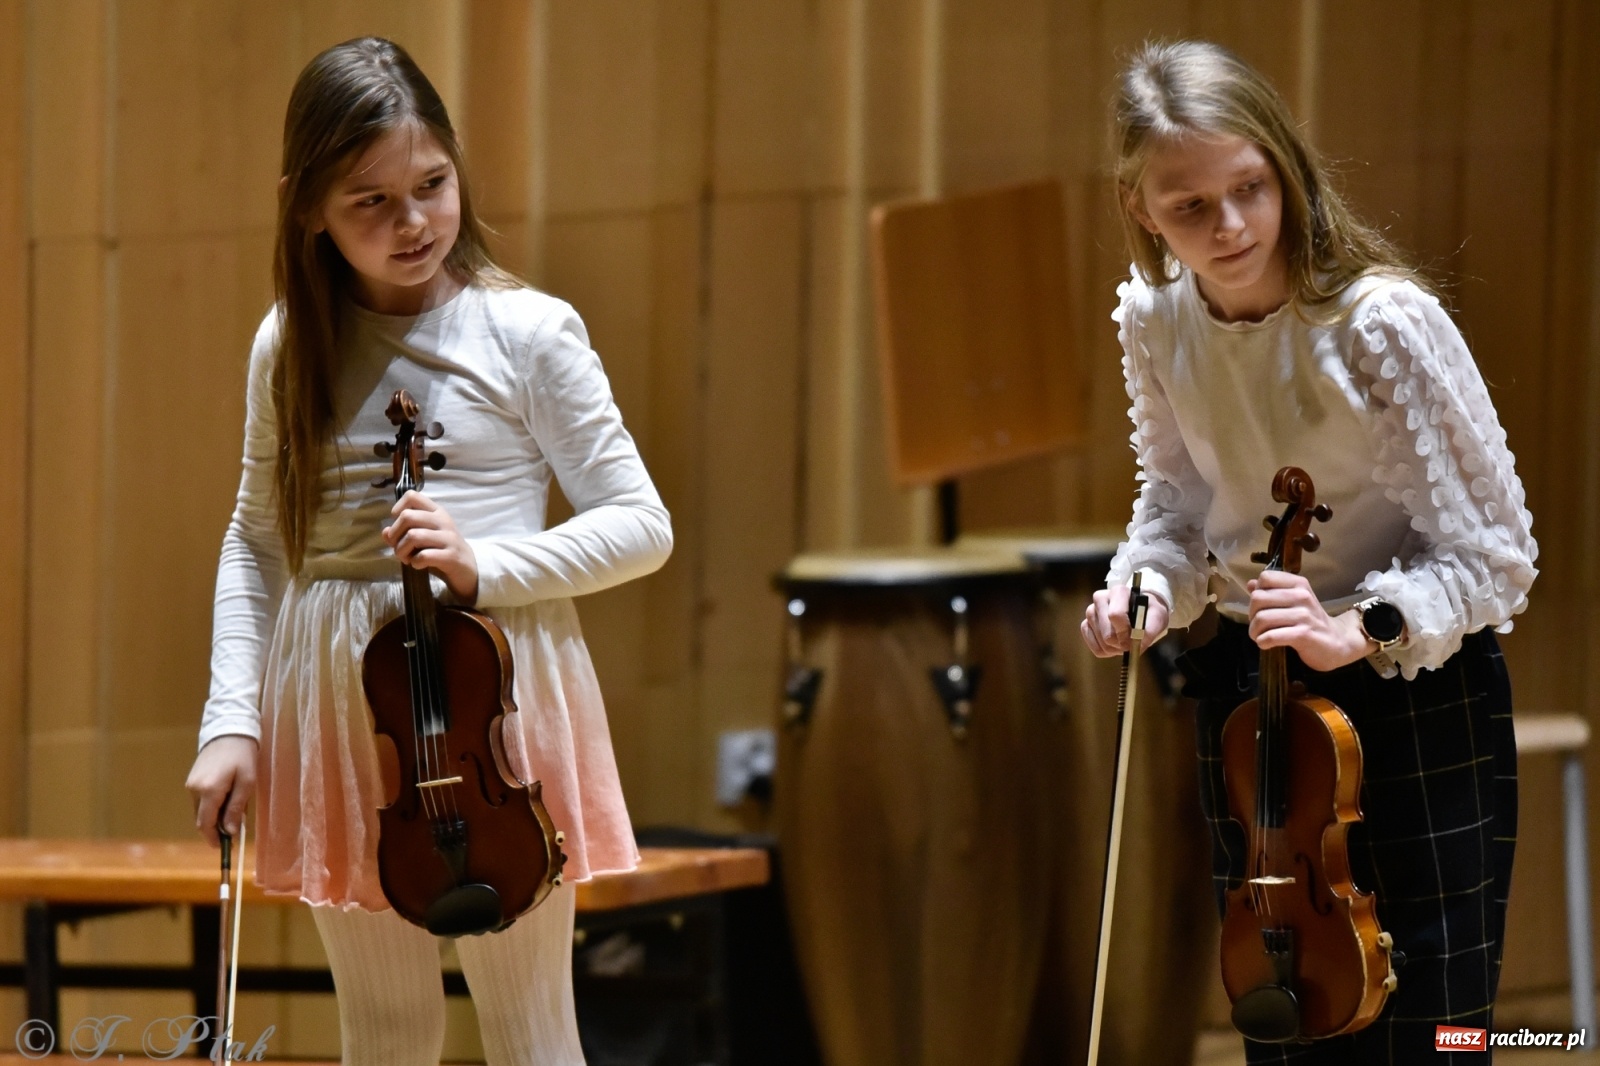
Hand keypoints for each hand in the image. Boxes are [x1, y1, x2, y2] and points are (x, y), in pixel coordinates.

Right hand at [185, 736, 257, 847]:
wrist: (229, 730)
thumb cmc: (243, 756)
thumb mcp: (247, 783)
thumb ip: (236, 808)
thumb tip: (230, 832)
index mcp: (208, 791)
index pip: (206, 824)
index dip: (214, 839)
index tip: (225, 848)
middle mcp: (194, 790)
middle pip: (202, 819)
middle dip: (216, 830)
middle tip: (234, 832)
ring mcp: (191, 784)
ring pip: (201, 811)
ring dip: (215, 817)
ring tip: (235, 812)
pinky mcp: (192, 779)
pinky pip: (200, 800)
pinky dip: (211, 806)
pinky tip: (227, 800)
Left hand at [383, 490, 478, 601]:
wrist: (467, 568)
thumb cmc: (441, 550)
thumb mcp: (423, 538)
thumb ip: (402, 533)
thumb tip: (385, 532)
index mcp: (436, 511)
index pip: (412, 496)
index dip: (398, 508)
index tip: (398, 524)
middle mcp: (443, 521)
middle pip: (407, 516)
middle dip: (395, 534)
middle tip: (398, 547)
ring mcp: (448, 538)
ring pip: (413, 536)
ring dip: (402, 551)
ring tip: (406, 558)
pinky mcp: (451, 555)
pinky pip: (424, 555)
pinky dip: (415, 562)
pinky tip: (418, 565)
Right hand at [1081, 584, 1170, 657]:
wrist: (1139, 612)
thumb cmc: (1148, 612)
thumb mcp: (1157, 617)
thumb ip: (1150, 630)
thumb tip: (1137, 645)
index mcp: (1118, 592)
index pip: (1115, 615)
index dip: (1124, 632)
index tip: (1133, 642)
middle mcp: (1100, 598)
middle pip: (1107, 632)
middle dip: (1120, 644)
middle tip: (1130, 645)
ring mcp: (1090, 612)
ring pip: (1100, 640)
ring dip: (1114, 648)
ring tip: (1124, 642)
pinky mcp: (1085, 625)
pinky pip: (1093, 646)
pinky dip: (1105, 651)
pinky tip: (1113, 646)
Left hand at [1247, 571, 1370, 670]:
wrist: (1338, 642)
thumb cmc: (1310, 621)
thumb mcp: (1294, 602)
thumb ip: (1272, 592)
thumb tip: (1250, 584)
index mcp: (1298, 584)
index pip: (1265, 578)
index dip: (1257, 593)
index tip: (1262, 607)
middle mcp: (1302, 596)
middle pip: (1258, 598)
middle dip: (1252, 614)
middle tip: (1258, 625)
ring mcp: (1304, 615)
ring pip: (1262, 618)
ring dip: (1255, 631)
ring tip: (1259, 637)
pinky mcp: (1304, 634)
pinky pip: (1272, 636)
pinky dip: (1263, 641)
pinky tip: (1265, 644)